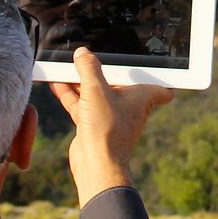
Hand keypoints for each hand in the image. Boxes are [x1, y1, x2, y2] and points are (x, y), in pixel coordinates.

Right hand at [50, 47, 173, 205]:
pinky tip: (57, 82)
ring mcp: (110, 116)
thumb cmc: (107, 129)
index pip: (160, 87)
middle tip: (90, 56)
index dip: (157, 75)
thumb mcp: (96, 89)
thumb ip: (89, 67)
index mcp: (141, 97)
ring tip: (67, 65)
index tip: (153, 64)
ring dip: (82, 80)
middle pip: (118, 82)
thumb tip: (83, 53)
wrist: (96, 165)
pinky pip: (82, 104)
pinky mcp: (94, 125)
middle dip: (103, 70)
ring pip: (97, 92)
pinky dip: (71, 94)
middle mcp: (129, 106)